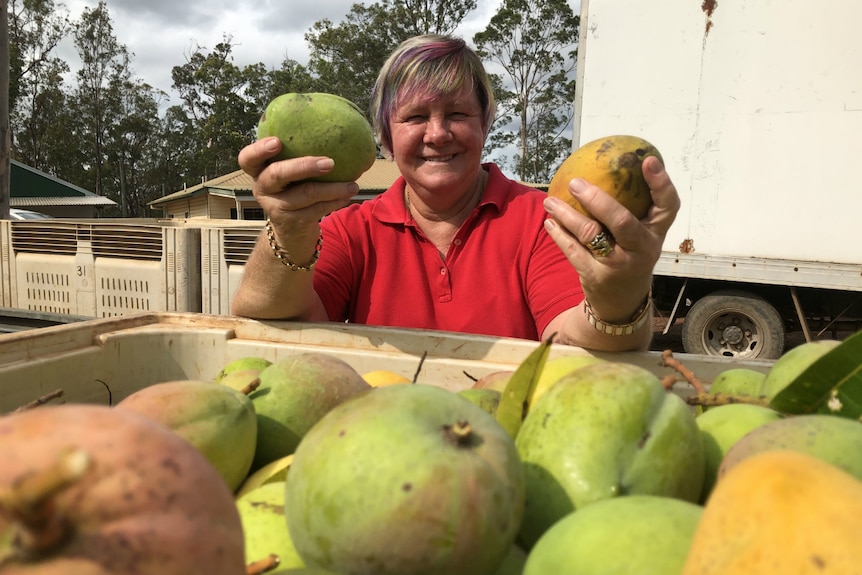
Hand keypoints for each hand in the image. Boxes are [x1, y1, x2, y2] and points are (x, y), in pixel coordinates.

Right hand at [238, 137, 358, 245]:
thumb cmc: (292, 192)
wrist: (290, 233)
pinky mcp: (292, 222)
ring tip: (353, 185)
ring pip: (306, 194)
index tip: (277, 142)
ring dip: (333, 188)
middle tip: (330, 163)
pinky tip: (347, 195)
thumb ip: (297, 157)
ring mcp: (275, 208)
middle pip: (277, 173)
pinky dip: (335, 201)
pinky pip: (317, 209)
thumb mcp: (288, 176)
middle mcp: (262, 189)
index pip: (247, 158)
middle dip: (304, 166)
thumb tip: (334, 132)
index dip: (259, 149)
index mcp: (258, 172)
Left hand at [543, 155, 679, 321]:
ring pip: (591, 234)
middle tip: (576, 183)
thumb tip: (605, 168)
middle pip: (622, 221)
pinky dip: (559, 234)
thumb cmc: (630, 256)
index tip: (648, 160)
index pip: (667, 206)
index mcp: (655, 233)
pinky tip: (549, 222)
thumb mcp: (640, 237)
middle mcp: (641, 249)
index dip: (661, 183)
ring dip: (567, 214)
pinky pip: (573, 250)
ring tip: (550, 201)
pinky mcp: (596, 276)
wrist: (622, 303)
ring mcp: (618, 264)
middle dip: (597, 199)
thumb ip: (632, 210)